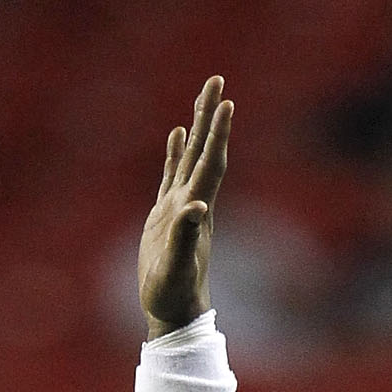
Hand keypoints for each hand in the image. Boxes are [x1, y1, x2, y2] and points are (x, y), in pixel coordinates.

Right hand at [139, 75, 231, 338]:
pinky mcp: (165, 216)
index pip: (211, 162)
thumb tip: (195, 207)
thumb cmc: (174, 294)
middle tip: (216, 79)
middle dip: (210, 115)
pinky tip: (177, 134)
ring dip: (198, 126)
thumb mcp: (177, 266)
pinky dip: (175, 152)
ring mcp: (179, 207)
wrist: (172, 313)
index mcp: (196, 209)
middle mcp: (193, 202)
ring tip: (203, 97)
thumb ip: (185, 236)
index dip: (219, 133)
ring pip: (190, 157)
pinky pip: (172, 174)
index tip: (226, 101)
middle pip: (205, 150)